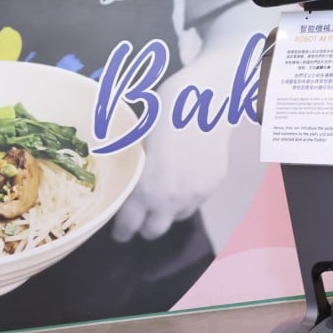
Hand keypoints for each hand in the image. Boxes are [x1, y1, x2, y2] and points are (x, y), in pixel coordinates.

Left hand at [110, 69, 232, 241]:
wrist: (208, 100)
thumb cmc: (164, 111)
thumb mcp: (136, 138)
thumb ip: (130, 168)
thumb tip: (119, 178)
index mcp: (145, 188)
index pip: (130, 226)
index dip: (121, 231)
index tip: (119, 230)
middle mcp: (172, 198)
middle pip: (155, 231)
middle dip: (144, 226)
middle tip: (139, 215)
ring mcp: (196, 193)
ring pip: (178, 216)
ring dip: (168, 211)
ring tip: (163, 192)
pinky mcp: (214, 184)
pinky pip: (196, 200)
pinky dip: (188, 195)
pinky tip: (185, 174)